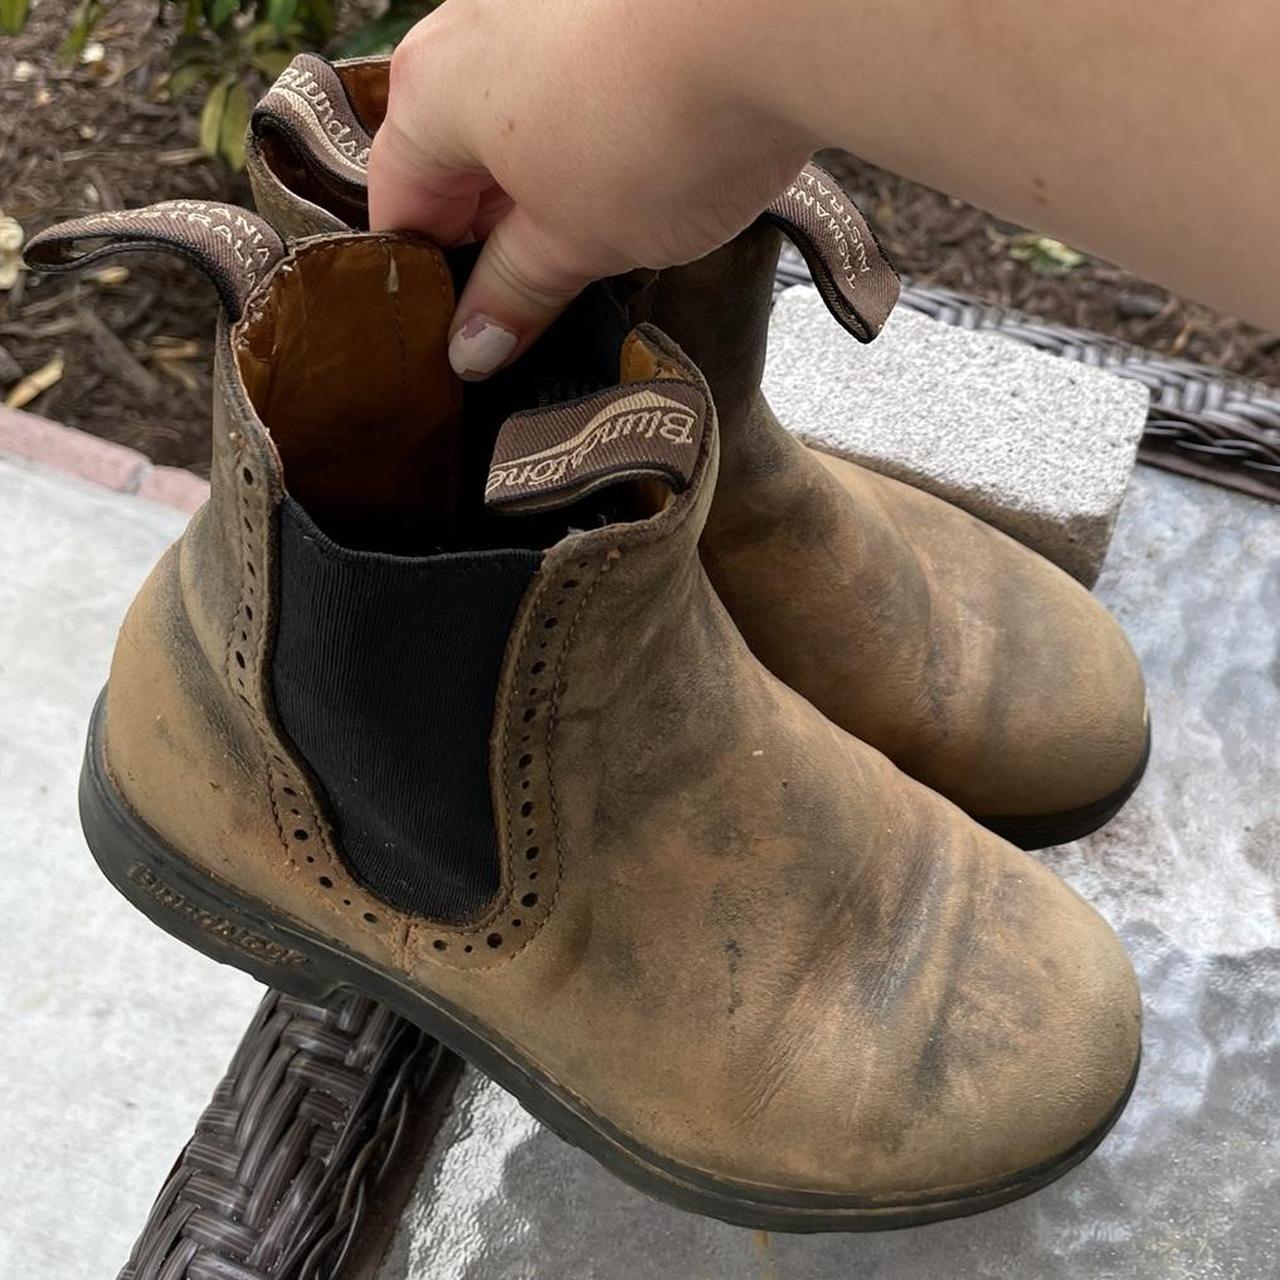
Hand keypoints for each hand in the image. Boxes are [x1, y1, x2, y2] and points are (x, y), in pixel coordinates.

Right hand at [368, 0, 814, 378]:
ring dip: (545, 188)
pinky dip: (590, 138)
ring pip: (516, 123)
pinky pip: (572, 87)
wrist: (768, 13)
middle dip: (491, 238)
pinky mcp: (605, 5)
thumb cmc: (650, 126)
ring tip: (604, 238)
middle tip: (542, 301)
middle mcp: (467, 31)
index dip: (431, 287)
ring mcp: (536, 4)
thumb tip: (472, 346)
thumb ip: (514, 292)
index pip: (398, 211)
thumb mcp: (574, 241)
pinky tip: (642, 173)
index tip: (472, 337)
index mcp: (429, 95)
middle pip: (453, 161)